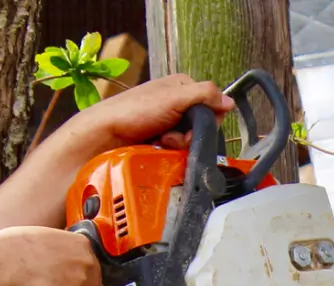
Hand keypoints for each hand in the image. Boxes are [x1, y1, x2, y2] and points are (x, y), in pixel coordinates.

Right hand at [0, 227, 101, 285]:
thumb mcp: (43, 238)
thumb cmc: (12, 248)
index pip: (93, 266)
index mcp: (81, 245)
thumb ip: (60, 251)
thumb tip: (60, 259)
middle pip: (86, 285)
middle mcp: (84, 266)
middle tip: (48, 284)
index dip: (79, 273)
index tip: (66, 275)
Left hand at [67, 74, 235, 155]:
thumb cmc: (133, 111)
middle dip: (189, 134)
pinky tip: (157, 147)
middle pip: (201, 125)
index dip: (207, 119)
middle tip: (172, 135)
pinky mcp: (159, 139)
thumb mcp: (174, 97)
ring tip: (161, 142)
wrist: (105, 134)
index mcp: (181, 86)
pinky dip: (169, 150)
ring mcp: (167, 122)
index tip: (193, 125)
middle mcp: (176, 103)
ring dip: (178, 145)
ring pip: (189, 139)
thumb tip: (228, 102)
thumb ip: (204, 95)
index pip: (212, 104)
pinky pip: (176, 149)